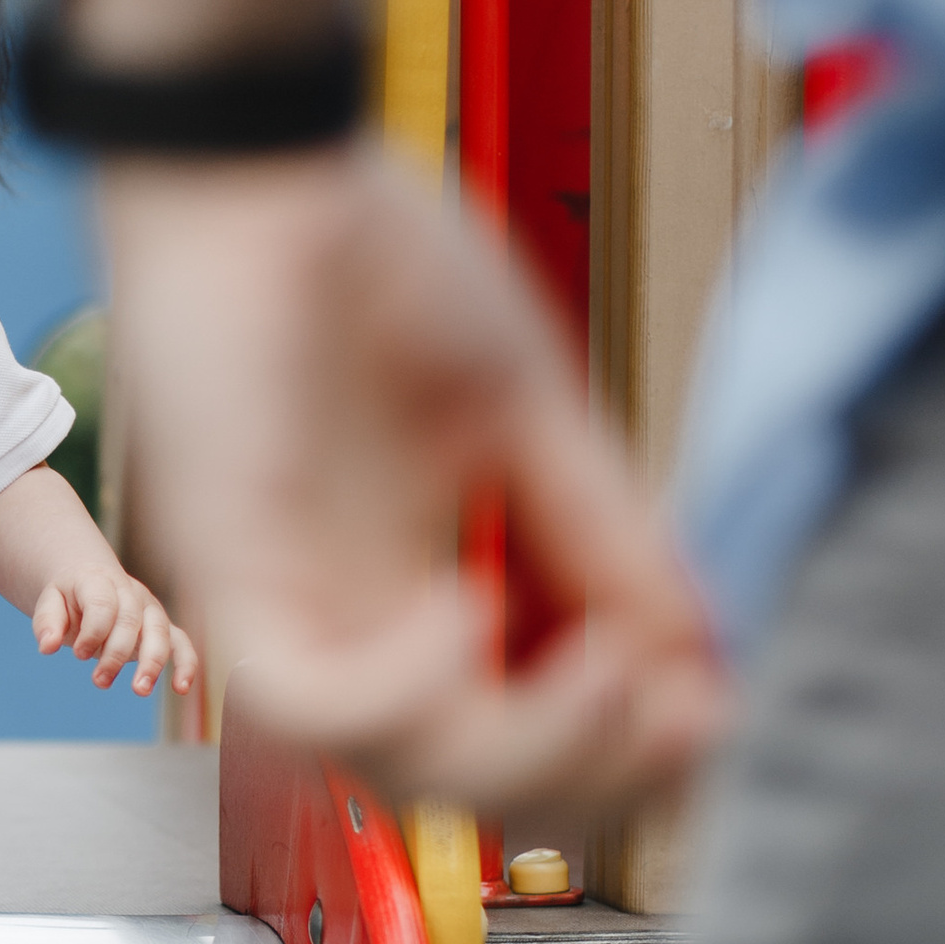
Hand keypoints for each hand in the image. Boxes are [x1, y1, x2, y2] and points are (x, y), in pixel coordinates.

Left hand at [33, 562, 199, 700]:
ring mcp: (149, 609)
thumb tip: (47, 647)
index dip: (93, 632)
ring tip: (140, 690)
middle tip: (99, 681)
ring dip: (151, 662)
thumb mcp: (50, 601)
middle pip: (130, 621)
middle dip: (116, 654)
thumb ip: (47, 621)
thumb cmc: (69, 598)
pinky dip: (185, 664)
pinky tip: (181, 689)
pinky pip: (181, 643)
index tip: (79, 656)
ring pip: (159, 632)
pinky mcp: (161, 628)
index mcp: (99, 581)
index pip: (102, 605)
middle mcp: (130, 593)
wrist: (90, 583)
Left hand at [103, 144, 730, 807]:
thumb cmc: (373, 259)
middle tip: (680, 714)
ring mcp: (289, 602)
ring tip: (607, 666)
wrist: (258, 157)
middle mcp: (357, 618)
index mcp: (427, 590)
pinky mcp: (225, 568)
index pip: (527, 735)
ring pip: (395, 769)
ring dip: (523, 748)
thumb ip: (608, 536)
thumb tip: (703, 656)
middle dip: (593, 776)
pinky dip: (402, 690)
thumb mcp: (532, 415)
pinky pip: (301, 698)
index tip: (719, 713)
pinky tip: (471, 610)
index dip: (627, 752)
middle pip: (470, 786)